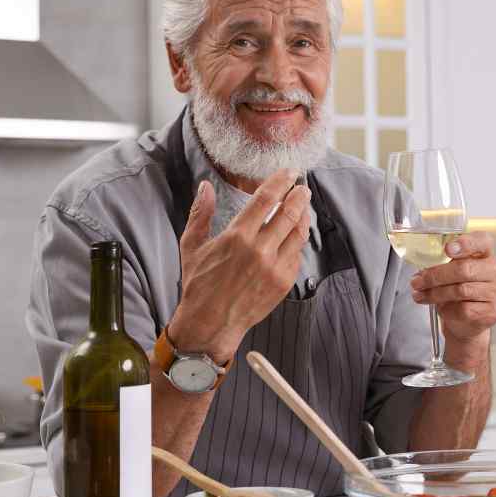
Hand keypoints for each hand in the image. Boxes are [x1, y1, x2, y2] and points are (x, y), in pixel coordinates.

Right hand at [168, 170, 310, 362]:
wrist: (210, 323)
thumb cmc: (199, 284)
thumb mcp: (192, 245)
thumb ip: (201, 213)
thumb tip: (205, 186)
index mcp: (237, 237)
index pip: (266, 199)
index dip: (281, 182)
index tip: (289, 172)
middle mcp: (259, 251)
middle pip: (289, 213)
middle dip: (299, 196)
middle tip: (303, 187)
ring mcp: (275, 268)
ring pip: (298, 234)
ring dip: (303, 216)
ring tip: (303, 206)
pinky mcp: (284, 283)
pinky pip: (296, 255)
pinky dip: (297, 241)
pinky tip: (294, 234)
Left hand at [409, 232, 495, 344]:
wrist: (467, 321)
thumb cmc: (458, 291)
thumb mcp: (450, 272)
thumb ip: (442, 263)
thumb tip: (421, 269)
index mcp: (484, 254)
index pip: (482, 241)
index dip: (466, 243)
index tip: (448, 249)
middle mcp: (493, 270)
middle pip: (464, 269)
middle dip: (436, 276)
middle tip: (417, 282)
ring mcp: (495, 291)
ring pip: (461, 290)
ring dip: (435, 294)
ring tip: (420, 295)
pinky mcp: (491, 311)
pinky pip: (464, 309)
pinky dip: (447, 309)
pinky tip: (440, 308)